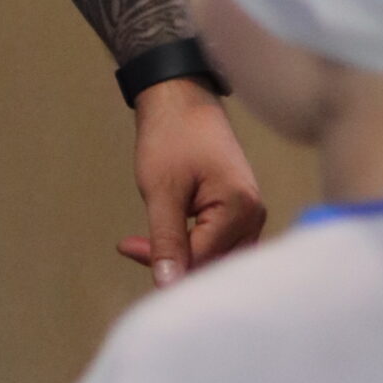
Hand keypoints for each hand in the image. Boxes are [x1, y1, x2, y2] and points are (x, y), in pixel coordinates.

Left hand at [118, 78, 265, 286]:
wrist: (180, 95)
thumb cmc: (171, 134)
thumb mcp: (161, 190)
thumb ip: (166, 241)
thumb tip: (168, 287)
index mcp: (240, 209)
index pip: (202, 260)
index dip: (164, 263)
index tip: (127, 246)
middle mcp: (254, 215)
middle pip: (215, 264)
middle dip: (174, 262)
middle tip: (134, 246)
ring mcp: (250, 212)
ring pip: (217, 256)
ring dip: (182, 254)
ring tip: (146, 241)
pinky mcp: (240, 209)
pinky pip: (219, 241)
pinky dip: (192, 243)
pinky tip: (167, 235)